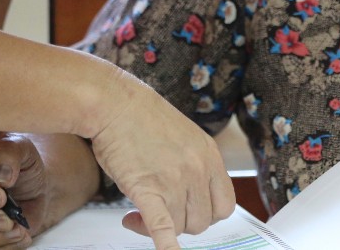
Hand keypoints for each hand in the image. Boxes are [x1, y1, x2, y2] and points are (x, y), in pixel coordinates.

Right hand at [88, 73, 235, 249]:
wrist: (114, 103)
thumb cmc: (141, 118)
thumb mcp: (185, 137)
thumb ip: (193, 165)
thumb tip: (191, 196)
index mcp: (210, 156)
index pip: (224, 205)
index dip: (206, 214)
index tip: (188, 211)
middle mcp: (198, 169)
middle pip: (202, 221)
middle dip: (181, 223)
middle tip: (159, 214)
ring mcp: (174, 180)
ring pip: (179, 226)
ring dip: (159, 227)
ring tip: (136, 216)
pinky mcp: (148, 189)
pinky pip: (162, 227)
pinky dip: (164, 244)